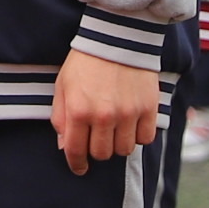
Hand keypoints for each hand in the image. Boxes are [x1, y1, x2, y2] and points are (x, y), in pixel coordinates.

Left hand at [50, 48, 160, 175]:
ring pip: (124, 150)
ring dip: (117, 144)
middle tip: (97, 138)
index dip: (76, 164)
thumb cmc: (85, 63)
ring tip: (114, 129)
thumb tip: (63, 146)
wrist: (117, 38)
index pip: (76, 151)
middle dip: (97, 151)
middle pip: (102, 155)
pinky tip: (131, 123)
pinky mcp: (148, 109)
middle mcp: (103, 116)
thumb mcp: (62, 86)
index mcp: (78, 111)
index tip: (79, 168)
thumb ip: (60, 118)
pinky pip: (145, 139)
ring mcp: (128, 114)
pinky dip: (138, 136)